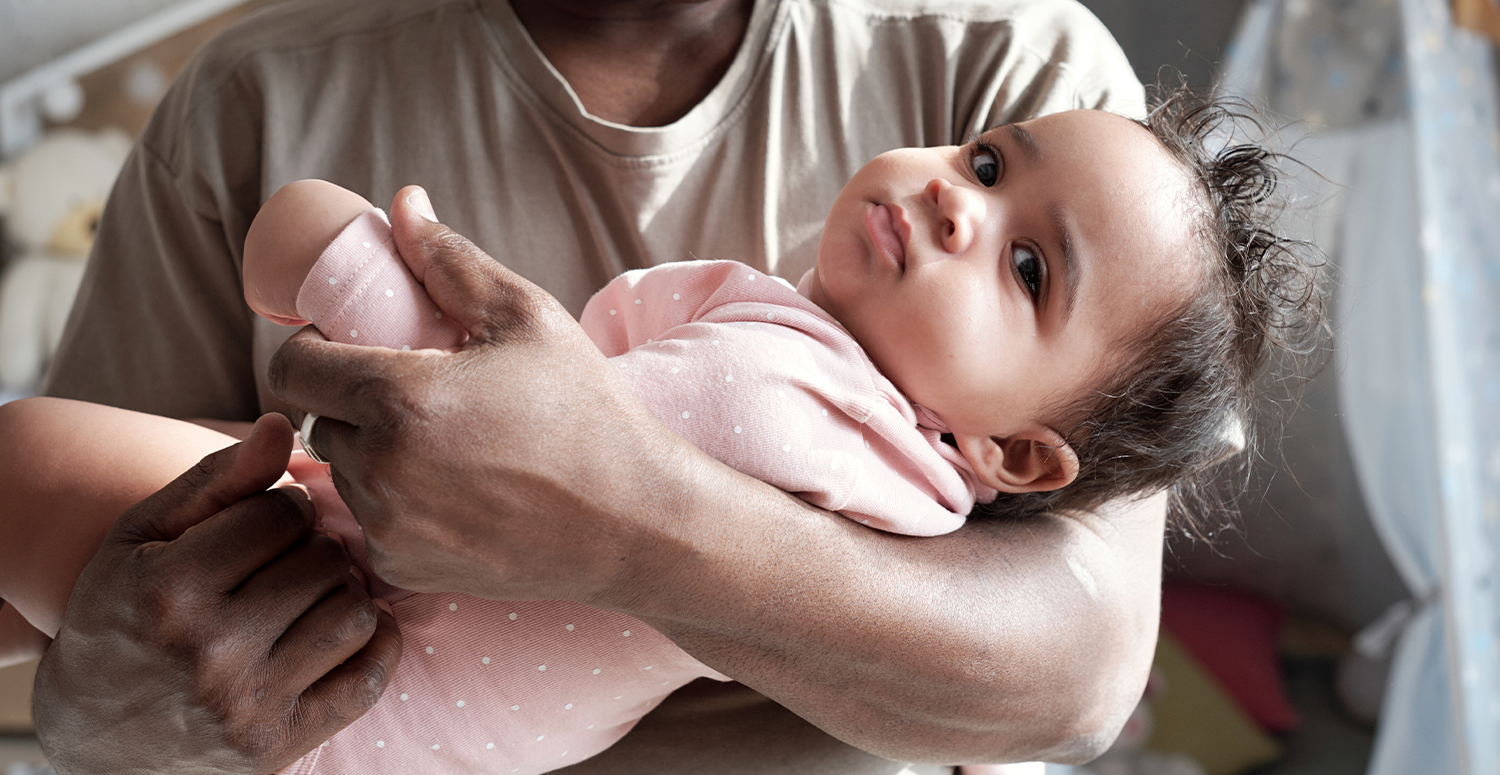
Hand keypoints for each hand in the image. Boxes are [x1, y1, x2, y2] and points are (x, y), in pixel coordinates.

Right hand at [33, 415, 402, 774]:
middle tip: (290, 561)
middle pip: (323, 560)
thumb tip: (284, 425)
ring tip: (309, 595)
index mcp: (170, 590)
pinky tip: (341, 631)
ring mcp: (249, 703)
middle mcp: (210, 651)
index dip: (285, 509)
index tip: (268, 524)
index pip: (283, 513)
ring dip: (342, 594)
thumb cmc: (121, 618)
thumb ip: (216, 480)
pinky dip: (373, 644)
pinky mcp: (282, 743)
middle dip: (315, 549)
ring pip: (353, 611)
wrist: (93, 738)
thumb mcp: (142, 539)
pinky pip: (369, 676)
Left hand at [268, 187, 697, 603]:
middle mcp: (380, 469)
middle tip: (417, 394)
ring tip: (446, 444)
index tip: (350, 345)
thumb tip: (403, 204)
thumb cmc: (585, 412)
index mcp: (397, 399)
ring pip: (345, 473)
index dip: (311, 348)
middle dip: (353, 402)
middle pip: (319, 421)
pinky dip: (398, 504)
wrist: (632, 521)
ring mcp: (389, 527)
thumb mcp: (526, 319)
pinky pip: (372, 523)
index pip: (292, 368)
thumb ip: (451, 262)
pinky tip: (457, 491)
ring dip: (374, 453)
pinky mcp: (404, 569)